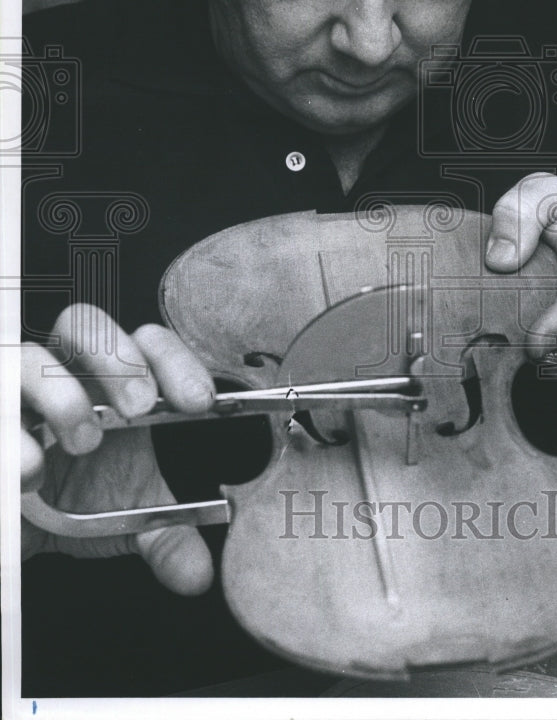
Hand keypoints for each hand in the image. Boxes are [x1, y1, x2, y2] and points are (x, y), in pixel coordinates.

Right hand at [21, 303, 215, 594]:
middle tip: (140, 408)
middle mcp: (60, 372)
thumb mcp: (119, 518)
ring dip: (58, 394)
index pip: (146, 341)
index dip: (174, 360)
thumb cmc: (68, 500)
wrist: (17, 524)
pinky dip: (9, 439)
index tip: (198, 401)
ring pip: (27, 358)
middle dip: (117, 359)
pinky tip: (29, 470)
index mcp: (110, 382)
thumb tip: (198, 574)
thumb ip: (164, 536)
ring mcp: (12, 394)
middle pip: (84, 322)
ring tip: (83, 442)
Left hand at [485, 174, 556, 373]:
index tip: (531, 343)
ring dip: (544, 344)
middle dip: (534, 334)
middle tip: (514, 312)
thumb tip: (500, 259)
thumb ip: (516, 214)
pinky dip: (556, 352)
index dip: (555, 328)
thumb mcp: (545, 196)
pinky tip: (551, 326)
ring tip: (535, 311)